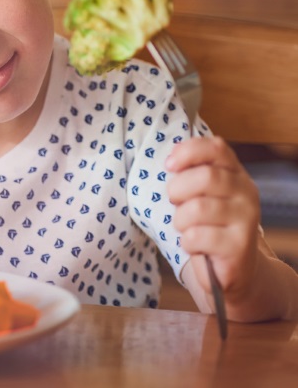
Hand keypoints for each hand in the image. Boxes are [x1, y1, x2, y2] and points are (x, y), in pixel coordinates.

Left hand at [166, 136, 260, 302]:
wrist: (234, 269)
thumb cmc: (208, 225)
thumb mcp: (200, 195)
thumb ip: (190, 174)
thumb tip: (171, 161)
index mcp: (235, 174)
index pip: (216, 147)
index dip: (188, 151)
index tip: (169, 165)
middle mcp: (247, 192)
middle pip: (204, 177)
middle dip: (177, 190)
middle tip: (175, 202)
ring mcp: (247, 219)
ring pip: (196, 209)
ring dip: (180, 220)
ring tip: (186, 227)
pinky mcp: (240, 246)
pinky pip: (196, 236)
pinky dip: (187, 242)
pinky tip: (196, 245)